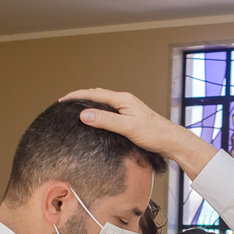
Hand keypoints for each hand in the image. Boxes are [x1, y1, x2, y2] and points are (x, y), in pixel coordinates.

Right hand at [58, 88, 215, 177]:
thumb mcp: (127, 127)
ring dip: (89, 104)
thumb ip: (106, 120)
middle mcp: (124, 101)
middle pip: (97, 95)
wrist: (171, 140)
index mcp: (122, 99)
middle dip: (80, 98)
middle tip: (66, 104)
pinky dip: (98, 112)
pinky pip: (109, 110)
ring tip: (76, 109)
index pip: (94, 93)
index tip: (63, 100)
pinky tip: (96, 120)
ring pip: (103, 102)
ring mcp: (128, 108)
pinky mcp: (130, 117)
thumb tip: (85, 114)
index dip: (76, 96)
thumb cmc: (154, 133)